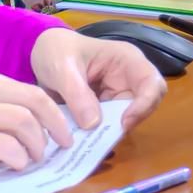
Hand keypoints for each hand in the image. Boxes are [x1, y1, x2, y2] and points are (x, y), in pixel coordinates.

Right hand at [0, 60, 72, 179]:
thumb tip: (7, 122)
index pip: (20, 85)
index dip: (46, 107)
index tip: (55, 124)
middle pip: (32, 100)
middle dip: (55, 124)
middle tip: (62, 143)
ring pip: (24, 123)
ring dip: (37, 145)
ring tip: (35, 158)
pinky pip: (5, 148)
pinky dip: (18, 158)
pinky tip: (16, 166)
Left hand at [28, 27, 166, 131]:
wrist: (40, 54)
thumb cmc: (56, 50)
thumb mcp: (61, 67)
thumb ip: (77, 93)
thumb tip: (94, 124)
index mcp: (126, 60)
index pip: (152, 83)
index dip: (144, 105)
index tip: (123, 123)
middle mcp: (128, 80)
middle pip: (143, 108)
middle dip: (123, 125)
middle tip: (99, 138)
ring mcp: (117, 97)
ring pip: (125, 123)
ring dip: (108, 134)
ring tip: (85, 140)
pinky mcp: (105, 112)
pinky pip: (108, 129)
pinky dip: (96, 137)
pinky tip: (80, 141)